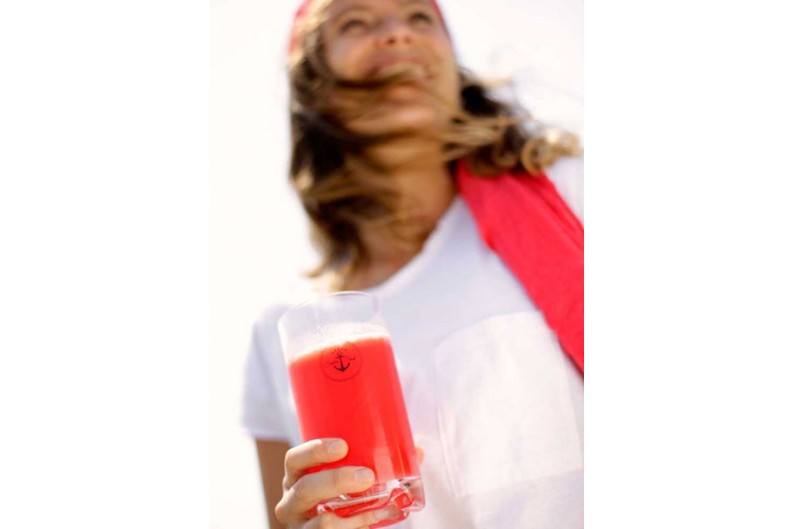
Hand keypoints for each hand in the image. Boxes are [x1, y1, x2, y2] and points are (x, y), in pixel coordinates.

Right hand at [275, 438, 400, 528]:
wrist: (337, 527)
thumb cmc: (342, 495)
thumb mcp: (348, 477)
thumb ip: (375, 462)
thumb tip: (417, 450)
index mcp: (297, 477)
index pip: (295, 459)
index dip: (314, 450)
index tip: (342, 446)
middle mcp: (293, 502)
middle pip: (306, 489)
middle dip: (336, 481)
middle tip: (367, 476)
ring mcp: (302, 527)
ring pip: (321, 523)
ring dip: (354, 514)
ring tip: (380, 503)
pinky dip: (361, 527)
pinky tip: (379, 518)